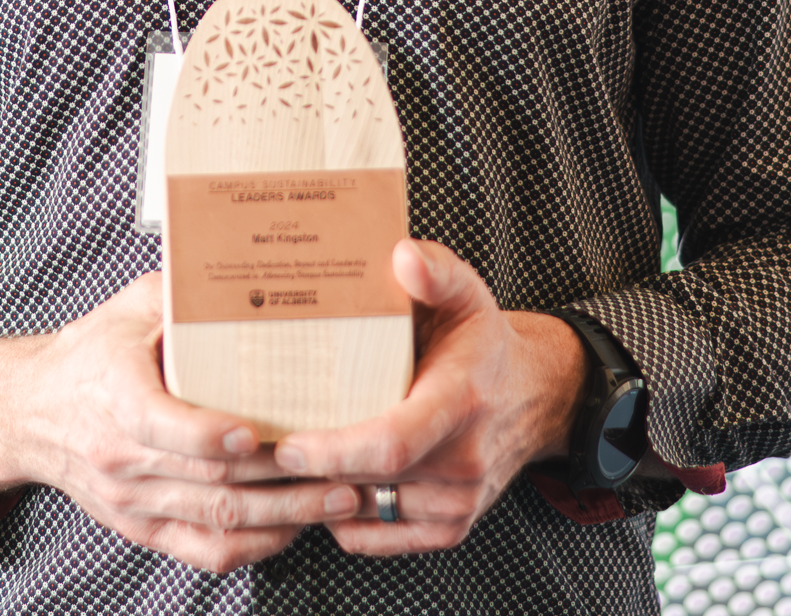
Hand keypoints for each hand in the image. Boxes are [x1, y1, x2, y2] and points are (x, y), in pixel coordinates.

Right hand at [0, 272, 358, 573]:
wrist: (31, 413)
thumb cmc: (93, 351)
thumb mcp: (129, 307)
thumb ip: (183, 291)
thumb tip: (248, 259)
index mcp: (115, 395)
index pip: (159, 425)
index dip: (207, 435)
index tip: (254, 434)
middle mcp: (121, 456)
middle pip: (207, 482)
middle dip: (283, 481)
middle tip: (343, 468)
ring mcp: (131, 500)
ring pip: (214, 521)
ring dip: (284, 516)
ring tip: (340, 500)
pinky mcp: (142, 528)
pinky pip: (202, 551)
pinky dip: (254, 547)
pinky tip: (296, 527)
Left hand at [272, 239, 586, 555]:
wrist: (534, 397)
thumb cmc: (482, 343)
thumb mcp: (466, 294)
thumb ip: (436, 270)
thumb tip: (401, 254)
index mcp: (461, 402)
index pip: (390, 445)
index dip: (332, 452)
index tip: (285, 444)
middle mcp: (464, 461)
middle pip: (367, 481)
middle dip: (308, 472)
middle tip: (257, 449)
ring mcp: (459, 503)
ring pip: (365, 511)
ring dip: (319, 495)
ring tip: (283, 462)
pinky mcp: (450, 529)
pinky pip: (374, 537)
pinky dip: (340, 517)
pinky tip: (323, 482)